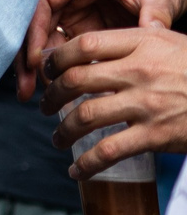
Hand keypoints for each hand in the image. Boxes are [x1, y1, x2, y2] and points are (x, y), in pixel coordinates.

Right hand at [20, 0, 186, 99]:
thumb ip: (152, 18)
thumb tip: (151, 44)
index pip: (45, 0)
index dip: (34, 29)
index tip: (36, 60)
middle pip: (36, 23)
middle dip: (28, 55)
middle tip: (25, 87)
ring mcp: (75, 11)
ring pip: (45, 38)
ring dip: (38, 65)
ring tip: (32, 93)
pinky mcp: (83, 26)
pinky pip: (63, 47)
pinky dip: (58, 67)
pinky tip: (57, 87)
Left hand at [38, 25, 186, 172]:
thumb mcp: (170, 43)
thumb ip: (134, 43)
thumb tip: (92, 49)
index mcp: (143, 43)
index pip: (84, 44)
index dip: (56, 57)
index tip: (47, 68)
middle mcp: (140, 71)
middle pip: (75, 80)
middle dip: (51, 96)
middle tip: (44, 105)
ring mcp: (146, 104)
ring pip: (84, 116)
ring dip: (62, 131)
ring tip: (57, 137)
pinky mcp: (155, 135)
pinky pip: (108, 151)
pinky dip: (87, 164)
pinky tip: (77, 171)